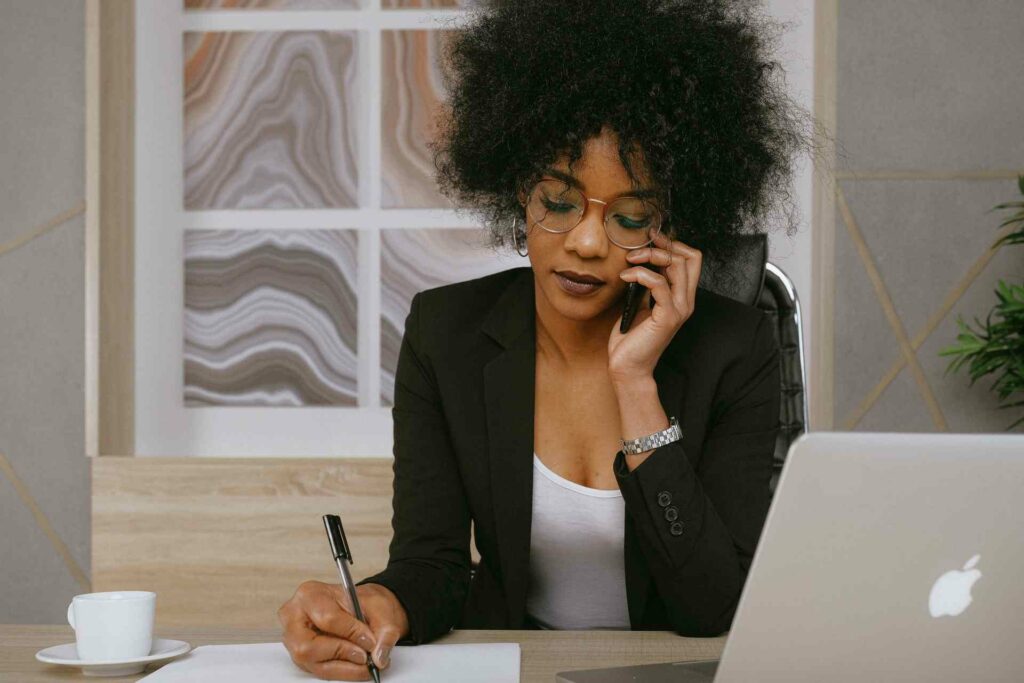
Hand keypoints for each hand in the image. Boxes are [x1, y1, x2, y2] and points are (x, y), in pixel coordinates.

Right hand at [278, 580, 409, 680]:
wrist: (361, 608)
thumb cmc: (364, 603)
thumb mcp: (381, 608)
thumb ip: (384, 632)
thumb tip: (378, 656)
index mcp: (310, 594)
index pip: (327, 618)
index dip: (351, 633)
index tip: (370, 641)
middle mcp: (294, 618)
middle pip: (309, 647)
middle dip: (342, 653)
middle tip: (365, 656)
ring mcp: (294, 639)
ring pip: (313, 663)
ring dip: (343, 667)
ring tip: (365, 662)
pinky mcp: (301, 656)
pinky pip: (319, 671)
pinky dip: (341, 671)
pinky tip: (356, 665)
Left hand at [608, 230, 701, 381]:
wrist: (628, 367)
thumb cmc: (631, 338)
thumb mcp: (640, 303)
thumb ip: (647, 284)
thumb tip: (640, 260)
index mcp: (682, 296)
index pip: (692, 258)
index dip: (673, 244)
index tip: (650, 239)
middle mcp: (686, 301)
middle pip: (689, 257)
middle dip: (662, 245)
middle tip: (637, 248)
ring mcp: (679, 309)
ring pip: (677, 266)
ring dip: (650, 256)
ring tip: (629, 260)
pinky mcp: (667, 317)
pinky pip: (659, 284)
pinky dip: (640, 274)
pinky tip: (625, 276)